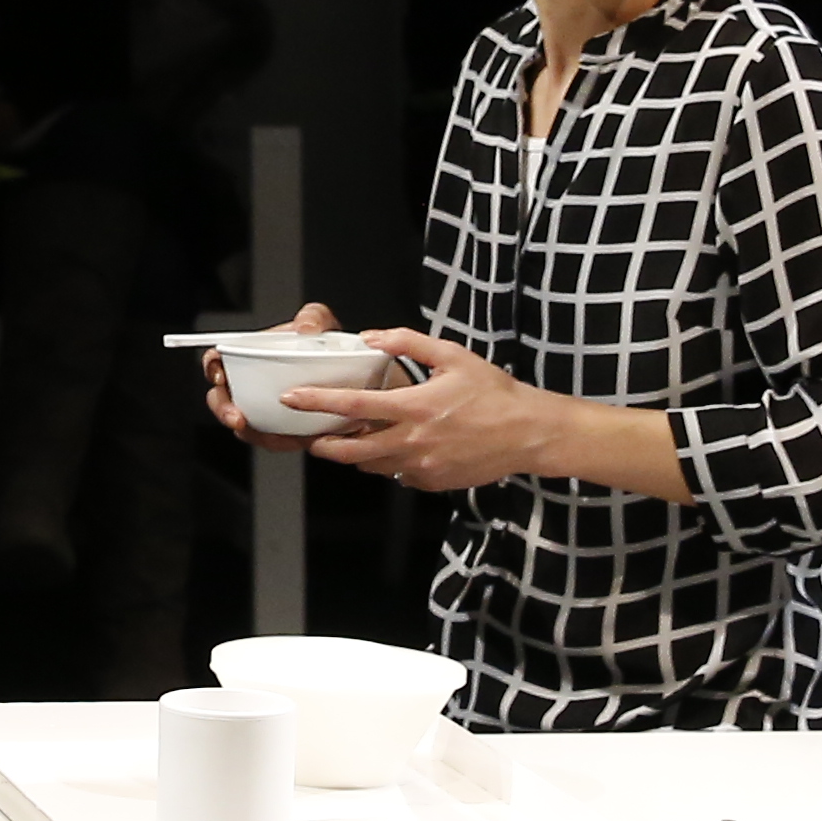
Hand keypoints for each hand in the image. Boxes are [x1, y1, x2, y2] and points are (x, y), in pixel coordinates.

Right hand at [201, 302, 342, 450]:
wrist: (345, 373)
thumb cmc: (324, 345)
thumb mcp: (321, 324)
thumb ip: (313, 317)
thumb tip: (305, 327)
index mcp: (248, 354)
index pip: (217, 359)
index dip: (212, 367)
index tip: (221, 377)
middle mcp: (248, 381)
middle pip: (219, 397)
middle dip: (222, 409)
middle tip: (237, 417)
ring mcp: (260, 406)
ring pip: (240, 423)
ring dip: (247, 431)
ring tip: (262, 433)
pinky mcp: (276, 427)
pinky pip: (267, 438)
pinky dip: (275, 441)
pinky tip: (288, 440)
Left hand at [301, 332, 552, 494]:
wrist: (528, 433)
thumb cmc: (493, 393)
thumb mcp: (452, 355)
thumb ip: (408, 343)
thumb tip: (372, 337)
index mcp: (413, 407)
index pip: (353, 405)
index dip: (317, 403)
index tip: (293, 400)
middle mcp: (412, 442)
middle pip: (351, 450)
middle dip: (325, 444)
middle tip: (313, 436)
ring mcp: (421, 468)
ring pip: (372, 466)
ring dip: (358, 454)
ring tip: (355, 439)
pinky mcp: (432, 483)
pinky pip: (399, 476)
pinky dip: (391, 464)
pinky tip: (400, 448)